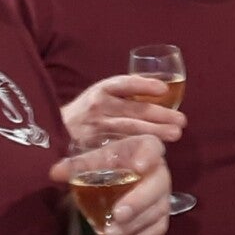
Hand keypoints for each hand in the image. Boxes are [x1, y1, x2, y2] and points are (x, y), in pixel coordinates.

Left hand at [51, 134, 170, 234]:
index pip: (152, 147)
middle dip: (138, 202)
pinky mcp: (161, 216)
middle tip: (117, 215)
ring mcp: (163, 195)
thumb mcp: (93, 159)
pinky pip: (157, 229)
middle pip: (158, 185)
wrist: (120, 173)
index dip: (147, 156)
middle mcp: (159, 171)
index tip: (137, 167)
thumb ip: (77, 166)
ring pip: (157, 211)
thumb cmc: (108, 162)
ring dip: (134, 225)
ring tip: (110, 234)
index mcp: (144, 148)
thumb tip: (55, 173)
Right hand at [62, 74, 185, 145]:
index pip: (124, 83)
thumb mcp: (99, 98)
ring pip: (129, 128)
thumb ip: (123, 98)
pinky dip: (136, 148)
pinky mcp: (92, 146)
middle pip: (134, 109)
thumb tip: (161, 98)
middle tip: (181, 121)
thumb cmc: (85, 115)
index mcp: (101, 90)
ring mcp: (95, 127)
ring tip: (175, 134)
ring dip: (155, 132)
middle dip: (161, 115)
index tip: (163, 89)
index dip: (143, 84)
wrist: (53, 133)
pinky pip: (118, 147)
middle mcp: (98, 106)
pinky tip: (152, 150)